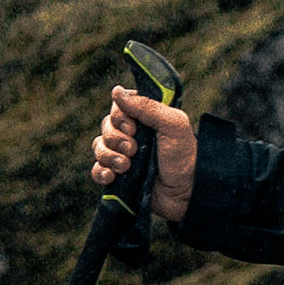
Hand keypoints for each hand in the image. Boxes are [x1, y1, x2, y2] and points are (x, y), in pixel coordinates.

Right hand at [91, 85, 195, 221]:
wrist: (186, 194)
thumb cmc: (185, 157)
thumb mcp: (173, 125)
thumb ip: (147, 106)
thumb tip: (116, 91)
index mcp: (146, 118)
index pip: (119, 107)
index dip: (120, 117)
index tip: (133, 129)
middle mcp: (133, 135)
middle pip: (106, 127)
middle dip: (116, 140)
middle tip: (134, 150)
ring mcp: (124, 155)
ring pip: (99, 147)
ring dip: (110, 157)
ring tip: (127, 166)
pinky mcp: (118, 176)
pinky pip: (97, 170)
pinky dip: (101, 172)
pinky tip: (112, 177)